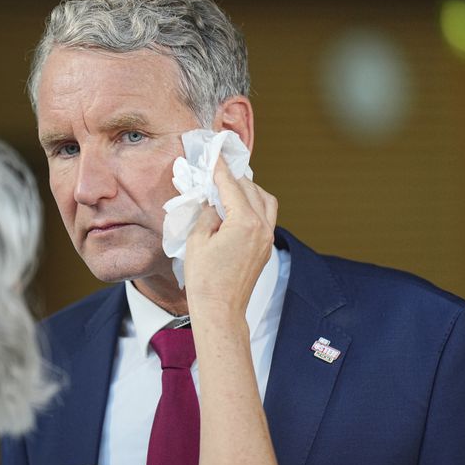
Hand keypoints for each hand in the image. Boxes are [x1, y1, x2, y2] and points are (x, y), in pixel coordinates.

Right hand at [185, 157, 280, 464]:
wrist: (221, 311)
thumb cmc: (205, 280)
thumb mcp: (197, 240)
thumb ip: (206, 213)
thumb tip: (210, 199)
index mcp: (245, 222)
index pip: (231, 185)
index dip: (220, 168)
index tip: (214, 153)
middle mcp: (262, 227)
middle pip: (251, 189)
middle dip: (233, 177)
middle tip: (216, 170)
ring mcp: (267, 239)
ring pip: (265, 201)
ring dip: (248, 190)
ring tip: (229, 187)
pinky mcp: (266, 249)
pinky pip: (266, 217)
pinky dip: (254, 205)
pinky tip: (238, 208)